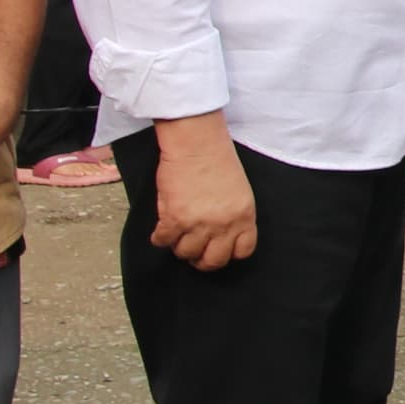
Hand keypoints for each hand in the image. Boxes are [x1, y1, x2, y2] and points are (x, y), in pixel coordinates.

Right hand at [149, 120, 257, 270]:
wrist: (196, 142)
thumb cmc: (217, 158)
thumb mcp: (238, 191)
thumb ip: (232, 215)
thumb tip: (216, 236)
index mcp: (244, 216)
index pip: (243, 251)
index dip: (228, 253)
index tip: (218, 250)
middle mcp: (224, 224)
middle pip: (214, 260)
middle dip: (202, 260)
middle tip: (194, 252)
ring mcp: (199, 224)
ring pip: (186, 253)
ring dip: (179, 247)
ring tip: (176, 236)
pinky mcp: (175, 218)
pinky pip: (164, 241)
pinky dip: (159, 238)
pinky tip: (160, 232)